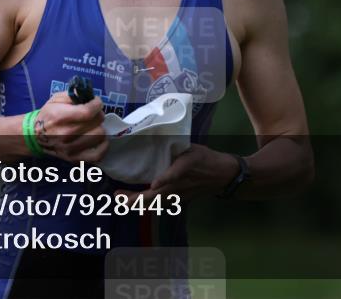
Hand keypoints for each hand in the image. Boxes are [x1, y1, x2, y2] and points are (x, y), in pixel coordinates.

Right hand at [33, 91, 108, 162]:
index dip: (97, 104)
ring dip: (99, 128)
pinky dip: (102, 146)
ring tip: (93, 126)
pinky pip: (98, 154)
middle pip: (96, 123)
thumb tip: (90, 95)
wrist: (35, 136)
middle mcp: (66, 134)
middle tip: (93, 114)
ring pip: (100, 136)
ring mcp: (71, 149)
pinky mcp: (75, 159)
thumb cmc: (48, 115)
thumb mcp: (56, 99)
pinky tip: (97, 139)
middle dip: (98, 114)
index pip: (88, 112)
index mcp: (60, 117)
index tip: (96, 102)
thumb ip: (73, 95)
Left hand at [114, 144, 237, 203]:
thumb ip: (175, 146)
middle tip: (118, 195)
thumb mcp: (192, 148)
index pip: (175, 175)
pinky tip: (132, 202)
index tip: (154, 184)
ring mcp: (178, 196)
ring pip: (156, 203)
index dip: (165, 179)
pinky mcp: (178, 200)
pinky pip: (159, 205)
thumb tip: (153, 135)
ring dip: (137, 203)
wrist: (222, 175)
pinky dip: (145, 205)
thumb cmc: (205, 158)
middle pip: (157, 196)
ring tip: (120, 199)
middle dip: (137, 199)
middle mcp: (180, 185)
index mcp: (185, 168)